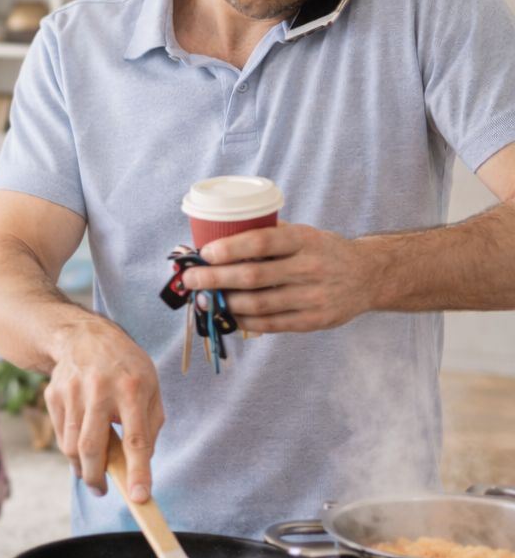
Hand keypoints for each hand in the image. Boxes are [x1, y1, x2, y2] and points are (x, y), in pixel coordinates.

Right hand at [44, 315, 162, 502]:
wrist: (83, 336)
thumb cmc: (125, 366)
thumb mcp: (150, 387)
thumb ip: (150, 425)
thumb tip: (141, 462)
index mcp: (132, 389)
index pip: (136, 439)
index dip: (138, 471)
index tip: (140, 497)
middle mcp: (99, 390)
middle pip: (92, 447)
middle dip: (96, 477)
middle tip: (102, 490)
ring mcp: (72, 392)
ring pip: (70, 445)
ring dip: (81, 467)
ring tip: (91, 472)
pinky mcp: (53, 395)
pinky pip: (60, 433)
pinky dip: (70, 447)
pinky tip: (80, 443)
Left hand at [181, 224, 376, 331]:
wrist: (368, 276)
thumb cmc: (324, 251)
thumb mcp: (303, 233)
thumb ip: (268, 234)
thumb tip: (218, 236)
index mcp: (305, 240)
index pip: (262, 242)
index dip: (230, 248)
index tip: (205, 253)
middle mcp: (310, 268)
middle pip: (253, 276)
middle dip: (215, 278)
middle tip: (190, 279)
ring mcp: (313, 297)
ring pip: (258, 304)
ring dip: (223, 303)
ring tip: (202, 298)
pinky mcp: (313, 321)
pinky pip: (269, 324)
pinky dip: (242, 320)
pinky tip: (225, 314)